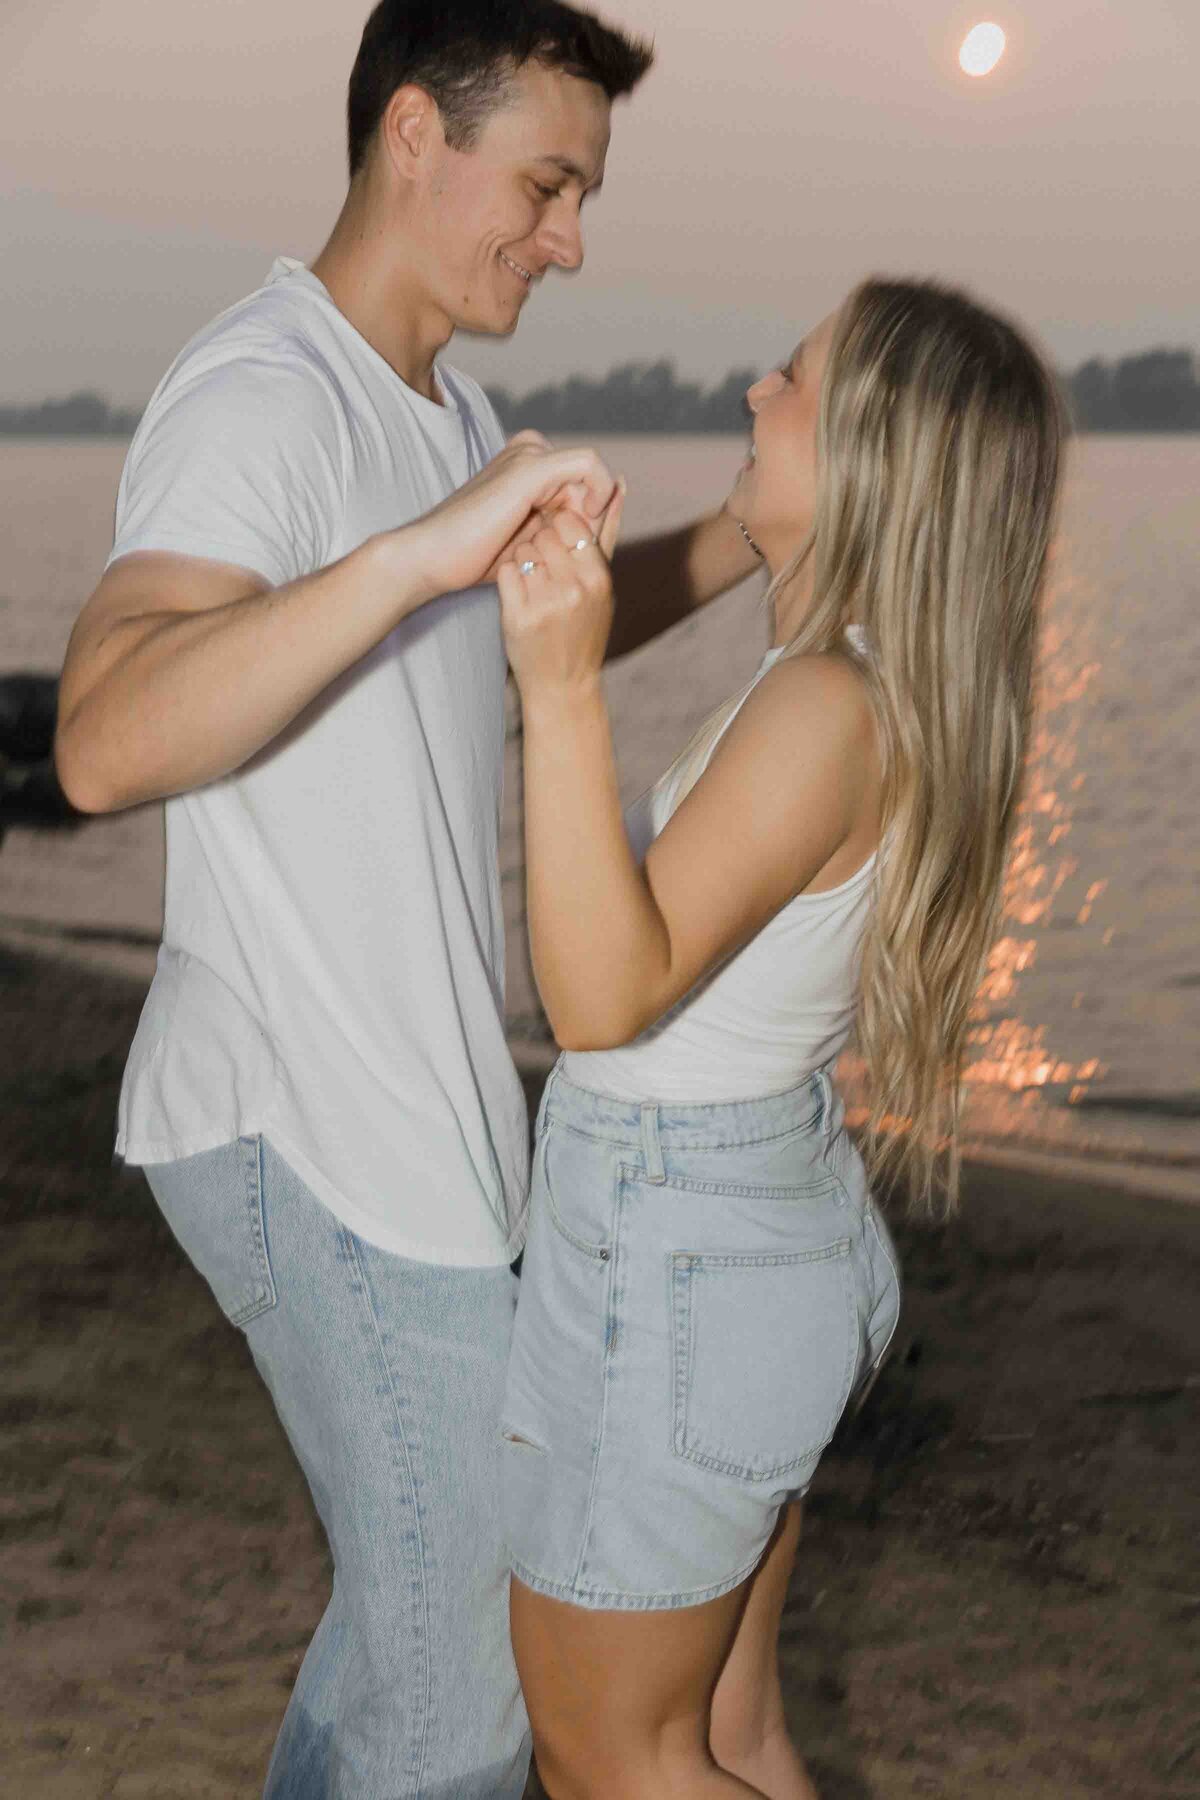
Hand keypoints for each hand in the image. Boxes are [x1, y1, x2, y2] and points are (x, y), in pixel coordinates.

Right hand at [402, 432, 616, 602]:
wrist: (433, 557)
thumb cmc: (476, 556)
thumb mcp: (532, 539)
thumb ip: (564, 524)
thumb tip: (606, 516)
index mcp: (527, 465)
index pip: (582, 484)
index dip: (592, 518)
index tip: (579, 548)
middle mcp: (528, 452)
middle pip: (588, 479)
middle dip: (594, 516)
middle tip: (573, 549)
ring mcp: (528, 455)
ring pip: (591, 473)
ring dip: (592, 512)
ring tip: (568, 544)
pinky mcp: (530, 467)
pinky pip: (589, 465)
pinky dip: (599, 492)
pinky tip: (587, 520)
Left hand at [497, 482, 625, 695]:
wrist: (563, 686)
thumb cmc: (584, 631)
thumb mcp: (604, 586)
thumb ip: (609, 532)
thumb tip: (619, 484)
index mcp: (599, 578)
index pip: (571, 520)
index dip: (559, 524)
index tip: (556, 539)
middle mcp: (574, 590)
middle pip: (545, 532)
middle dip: (539, 540)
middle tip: (542, 562)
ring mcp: (545, 604)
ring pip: (523, 549)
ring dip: (523, 558)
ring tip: (532, 580)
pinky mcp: (517, 618)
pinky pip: (505, 572)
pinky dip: (508, 577)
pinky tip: (519, 593)